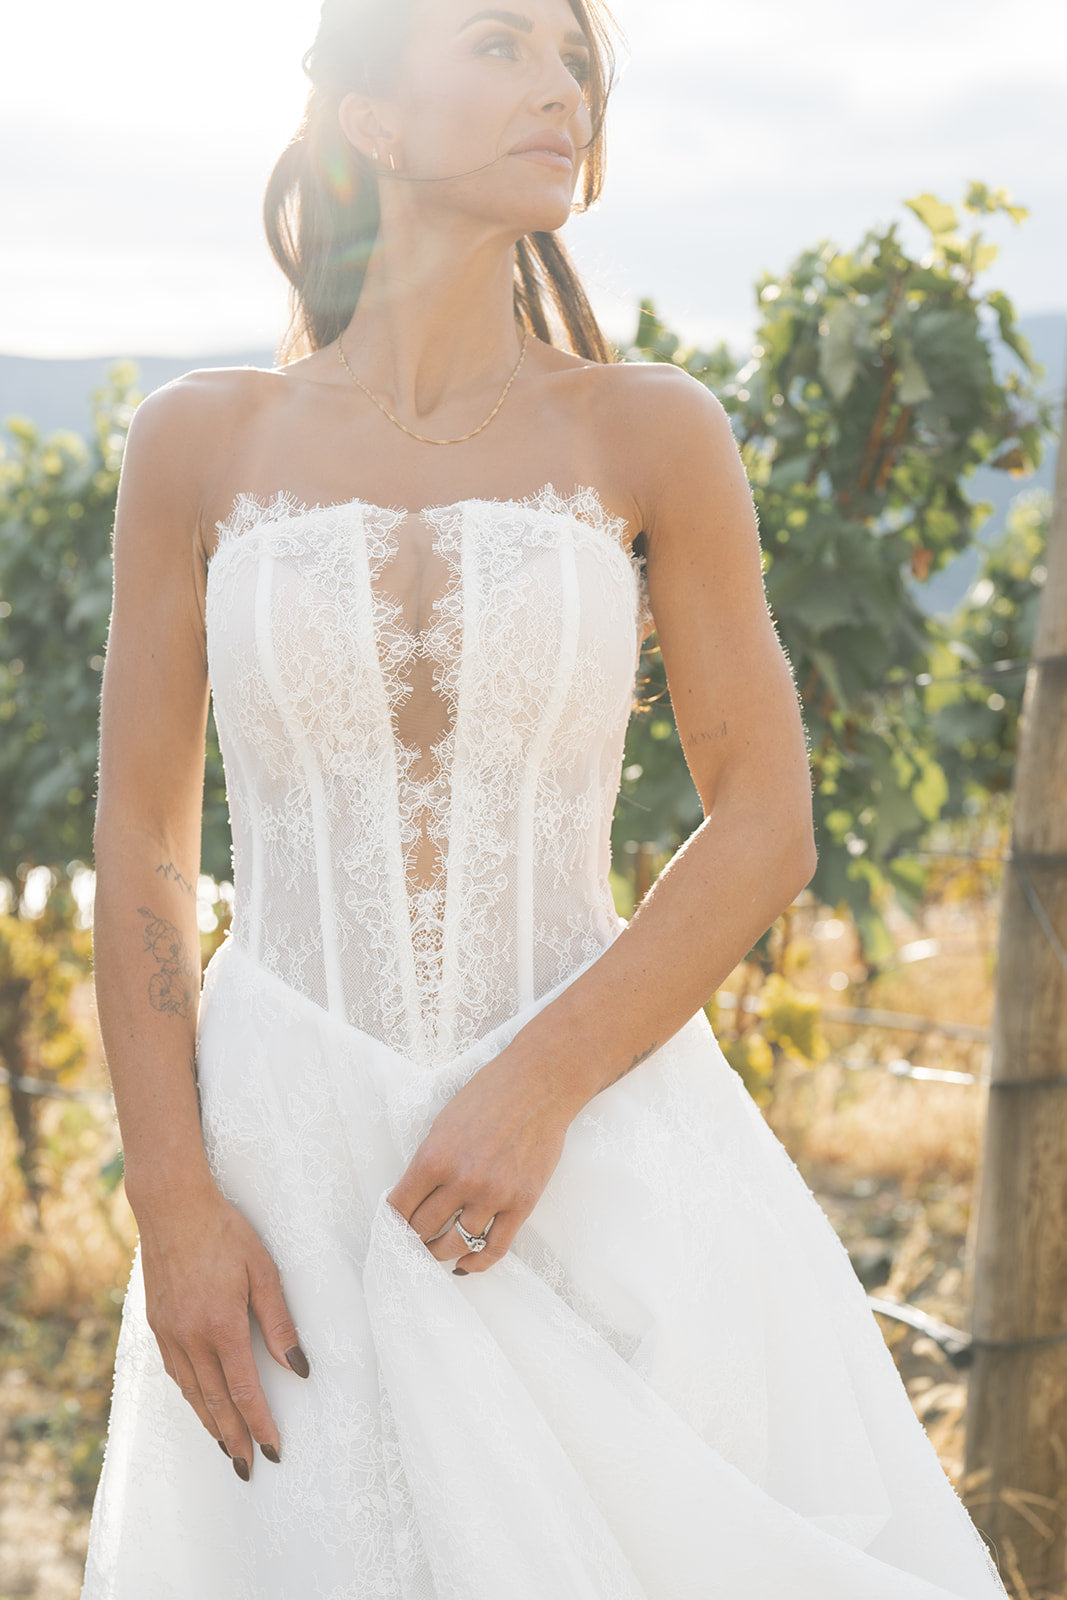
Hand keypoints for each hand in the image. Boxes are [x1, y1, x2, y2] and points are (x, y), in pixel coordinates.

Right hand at [135, 1179, 309, 1478]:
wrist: (172, 1206)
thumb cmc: (226, 1232)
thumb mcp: (263, 1271)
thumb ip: (280, 1322)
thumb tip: (300, 1368)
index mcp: (221, 1326)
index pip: (245, 1391)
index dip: (260, 1425)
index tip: (273, 1451)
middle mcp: (191, 1337)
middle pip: (215, 1402)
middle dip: (233, 1439)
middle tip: (248, 1468)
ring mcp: (169, 1333)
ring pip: (192, 1392)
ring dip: (210, 1423)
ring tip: (226, 1447)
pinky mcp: (157, 1324)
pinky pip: (175, 1372)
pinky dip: (191, 1395)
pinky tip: (201, 1402)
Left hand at [386, 1048, 573, 1274]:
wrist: (539, 1084)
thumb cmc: (490, 1095)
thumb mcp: (444, 1123)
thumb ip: (429, 1161)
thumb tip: (413, 1196)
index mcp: (434, 1156)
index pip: (399, 1207)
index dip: (391, 1222)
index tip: (390, 1228)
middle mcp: (461, 1180)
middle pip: (423, 1229)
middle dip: (412, 1239)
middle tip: (410, 1242)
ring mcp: (493, 1194)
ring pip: (455, 1244)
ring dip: (440, 1252)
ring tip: (435, 1251)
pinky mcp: (522, 1203)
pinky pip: (494, 1248)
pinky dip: (476, 1264)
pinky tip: (464, 1265)